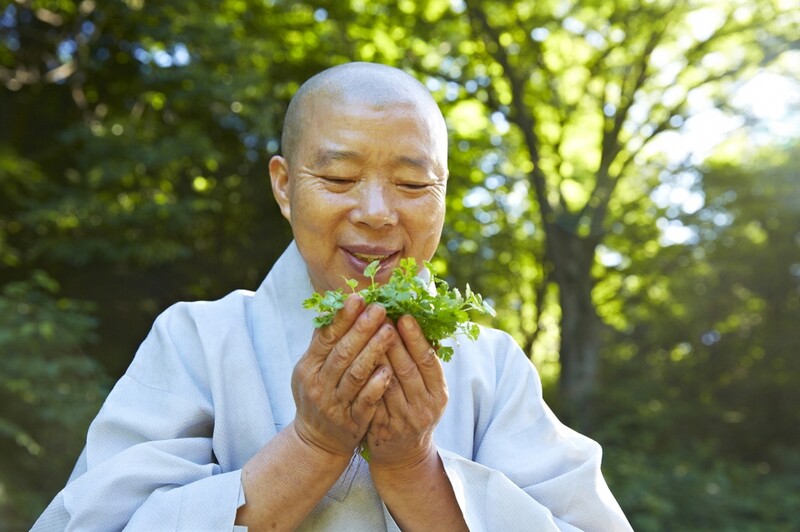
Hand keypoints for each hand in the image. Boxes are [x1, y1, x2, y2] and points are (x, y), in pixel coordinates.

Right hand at [291, 294, 395, 457]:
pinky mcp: (352, 422)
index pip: (326, 338)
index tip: (358, 298)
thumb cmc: (319, 395)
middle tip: (380, 309)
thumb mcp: (311, 369)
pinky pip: (365, 401)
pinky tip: (389, 370)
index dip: (342, 318)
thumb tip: (335, 307)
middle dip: (361, 329)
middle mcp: (319, 385)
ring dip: (373, 351)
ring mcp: (335, 405)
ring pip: (355, 374)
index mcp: (308, 367)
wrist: (317, 442)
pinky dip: (376, 385)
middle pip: (342, 353)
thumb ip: (322, 342)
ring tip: (390, 331)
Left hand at [365, 314, 447, 468]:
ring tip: (364, 332)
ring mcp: (404, 419)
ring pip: (387, 383)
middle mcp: (425, 406)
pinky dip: (363, 380)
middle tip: (380, 316)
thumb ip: (420, 363)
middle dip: (393, 341)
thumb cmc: (413, 411)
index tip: (405, 316)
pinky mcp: (383, 429)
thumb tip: (411, 322)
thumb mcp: (426, 390)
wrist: (403, 455)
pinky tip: (353, 361)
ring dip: (376, 356)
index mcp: (439, 392)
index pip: (429, 360)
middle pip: (408, 369)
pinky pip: (372, 399)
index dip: (417, 338)